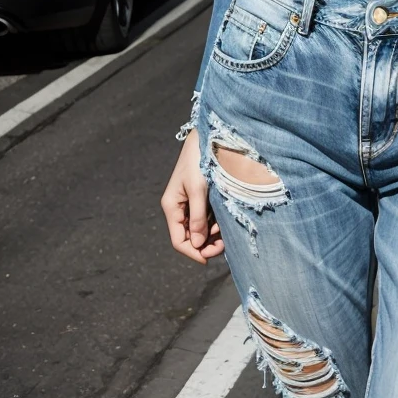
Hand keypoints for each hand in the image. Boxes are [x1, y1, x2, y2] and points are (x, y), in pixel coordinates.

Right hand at [161, 128, 224, 264]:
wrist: (207, 139)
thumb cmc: (199, 162)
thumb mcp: (198, 189)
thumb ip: (197, 217)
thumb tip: (198, 244)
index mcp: (172, 207)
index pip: (179, 240)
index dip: (193, 252)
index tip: (208, 259)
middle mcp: (178, 208)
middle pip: (189, 237)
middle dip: (205, 245)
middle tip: (223, 247)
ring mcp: (189, 204)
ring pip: (199, 230)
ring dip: (212, 235)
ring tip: (225, 233)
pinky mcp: (200, 199)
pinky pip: (206, 219)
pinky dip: (215, 224)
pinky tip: (224, 223)